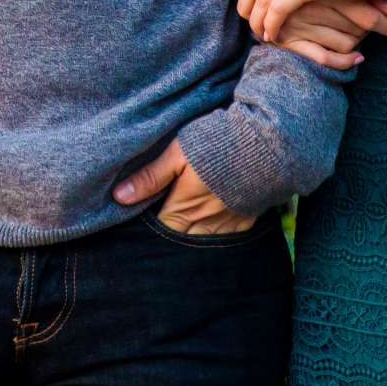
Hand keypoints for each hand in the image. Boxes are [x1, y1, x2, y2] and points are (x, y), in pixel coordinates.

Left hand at [110, 137, 252, 234]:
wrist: (267, 144)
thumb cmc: (217, 143)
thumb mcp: (178, 153)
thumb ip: (150, 177)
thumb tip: (119, 197)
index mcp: (184, 207)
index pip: (159, 229)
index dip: (148, 228)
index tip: (139, 223)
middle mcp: (205, 222)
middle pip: (180, 240)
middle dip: (169, 238)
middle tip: (160, 231)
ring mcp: (228, 223)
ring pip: (203, 242)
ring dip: (191, 239)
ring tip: (183, 230)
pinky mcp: (247, 220)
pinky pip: (226, 239)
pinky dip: (215, 236)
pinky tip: (209, 229)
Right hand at [275, 0, 386, 67]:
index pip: (363, 6)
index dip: (385, 14)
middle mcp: (312, 3)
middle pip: (359, 25)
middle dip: (380, 26)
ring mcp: (299, 22)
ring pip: (344, 41)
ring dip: (361, 42)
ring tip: (369, 34)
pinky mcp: (287, 38)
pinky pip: (323, 57)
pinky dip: (343, 61)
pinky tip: (356, 59)